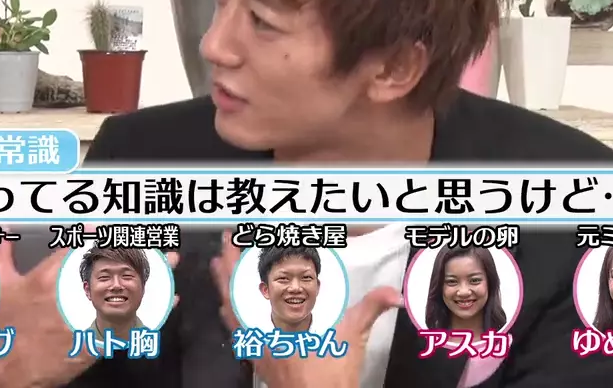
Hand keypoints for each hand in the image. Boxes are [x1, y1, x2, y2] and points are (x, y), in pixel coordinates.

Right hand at [0, 242, 180, 387]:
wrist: (6, 372)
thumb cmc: (3, 328)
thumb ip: (2, 256)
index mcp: (51, 276)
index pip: (87, 246)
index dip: (107, 235)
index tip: (122, 231)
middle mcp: (74, 294)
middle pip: (115, 266)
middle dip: (139, 254)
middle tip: (159, 247)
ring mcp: (88, 318)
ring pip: (128, 292)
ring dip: (152, 277)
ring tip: (170, 264)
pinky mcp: (97, 340)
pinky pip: (131, 321)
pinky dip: (151, 310)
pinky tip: (169, 301)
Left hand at [210, 232, 400, 387]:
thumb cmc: (330, 379)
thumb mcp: (352, 339)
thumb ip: (370, 309)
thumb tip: (393, 294)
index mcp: (278, 323)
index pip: (253, 286)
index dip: (240, 262)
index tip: (235, 239)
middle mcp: (262, 334)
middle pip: (236, 294)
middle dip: (229, 266)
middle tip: (228, 241)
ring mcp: (257, 348)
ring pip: (232, 312)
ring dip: (226, 287)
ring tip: (219, 265)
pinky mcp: (259, 360)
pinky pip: (237, 334)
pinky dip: (230, 316)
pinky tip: (227, 309)